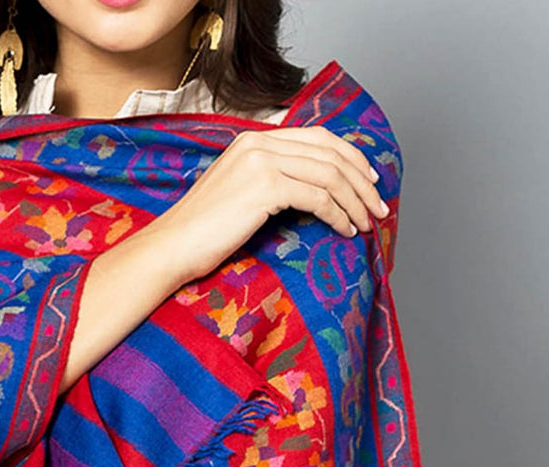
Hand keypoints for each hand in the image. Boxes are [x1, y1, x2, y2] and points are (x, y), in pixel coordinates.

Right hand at [159, 124, 390, 280]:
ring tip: (367, 222)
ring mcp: (262, 162)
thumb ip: (268, 180)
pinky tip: (344, 230)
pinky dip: (338, 214)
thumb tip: (311, 192)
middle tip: (378, 206)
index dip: (350, 157)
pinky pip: (318, 198)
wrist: (171, 247)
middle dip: (361, 181)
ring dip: (355, 200)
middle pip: (329, 153)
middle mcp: (259, 142)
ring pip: (329, 175)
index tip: (368, 181)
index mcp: (253, 139)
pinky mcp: (265, 187)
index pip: (317, 138)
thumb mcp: (237, 194)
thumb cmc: (200, 232)